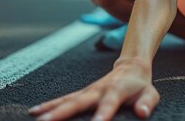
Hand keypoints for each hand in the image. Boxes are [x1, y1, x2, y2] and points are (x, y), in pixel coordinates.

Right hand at [28, 59, 158, 120]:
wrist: (131, 68)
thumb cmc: (140, 86)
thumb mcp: (150, 94)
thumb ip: (147, 103)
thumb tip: (142, 113)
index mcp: (116, 91)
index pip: (108, 104)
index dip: (103, 114)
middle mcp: (98, 90)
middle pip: (79, 101)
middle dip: (63, 112)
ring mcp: (87, 91)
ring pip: (66, 100)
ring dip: (50, 109)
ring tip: (35, 117)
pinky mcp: (81, 94)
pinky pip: (63, 100)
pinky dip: (48, 105)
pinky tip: (34, 111)